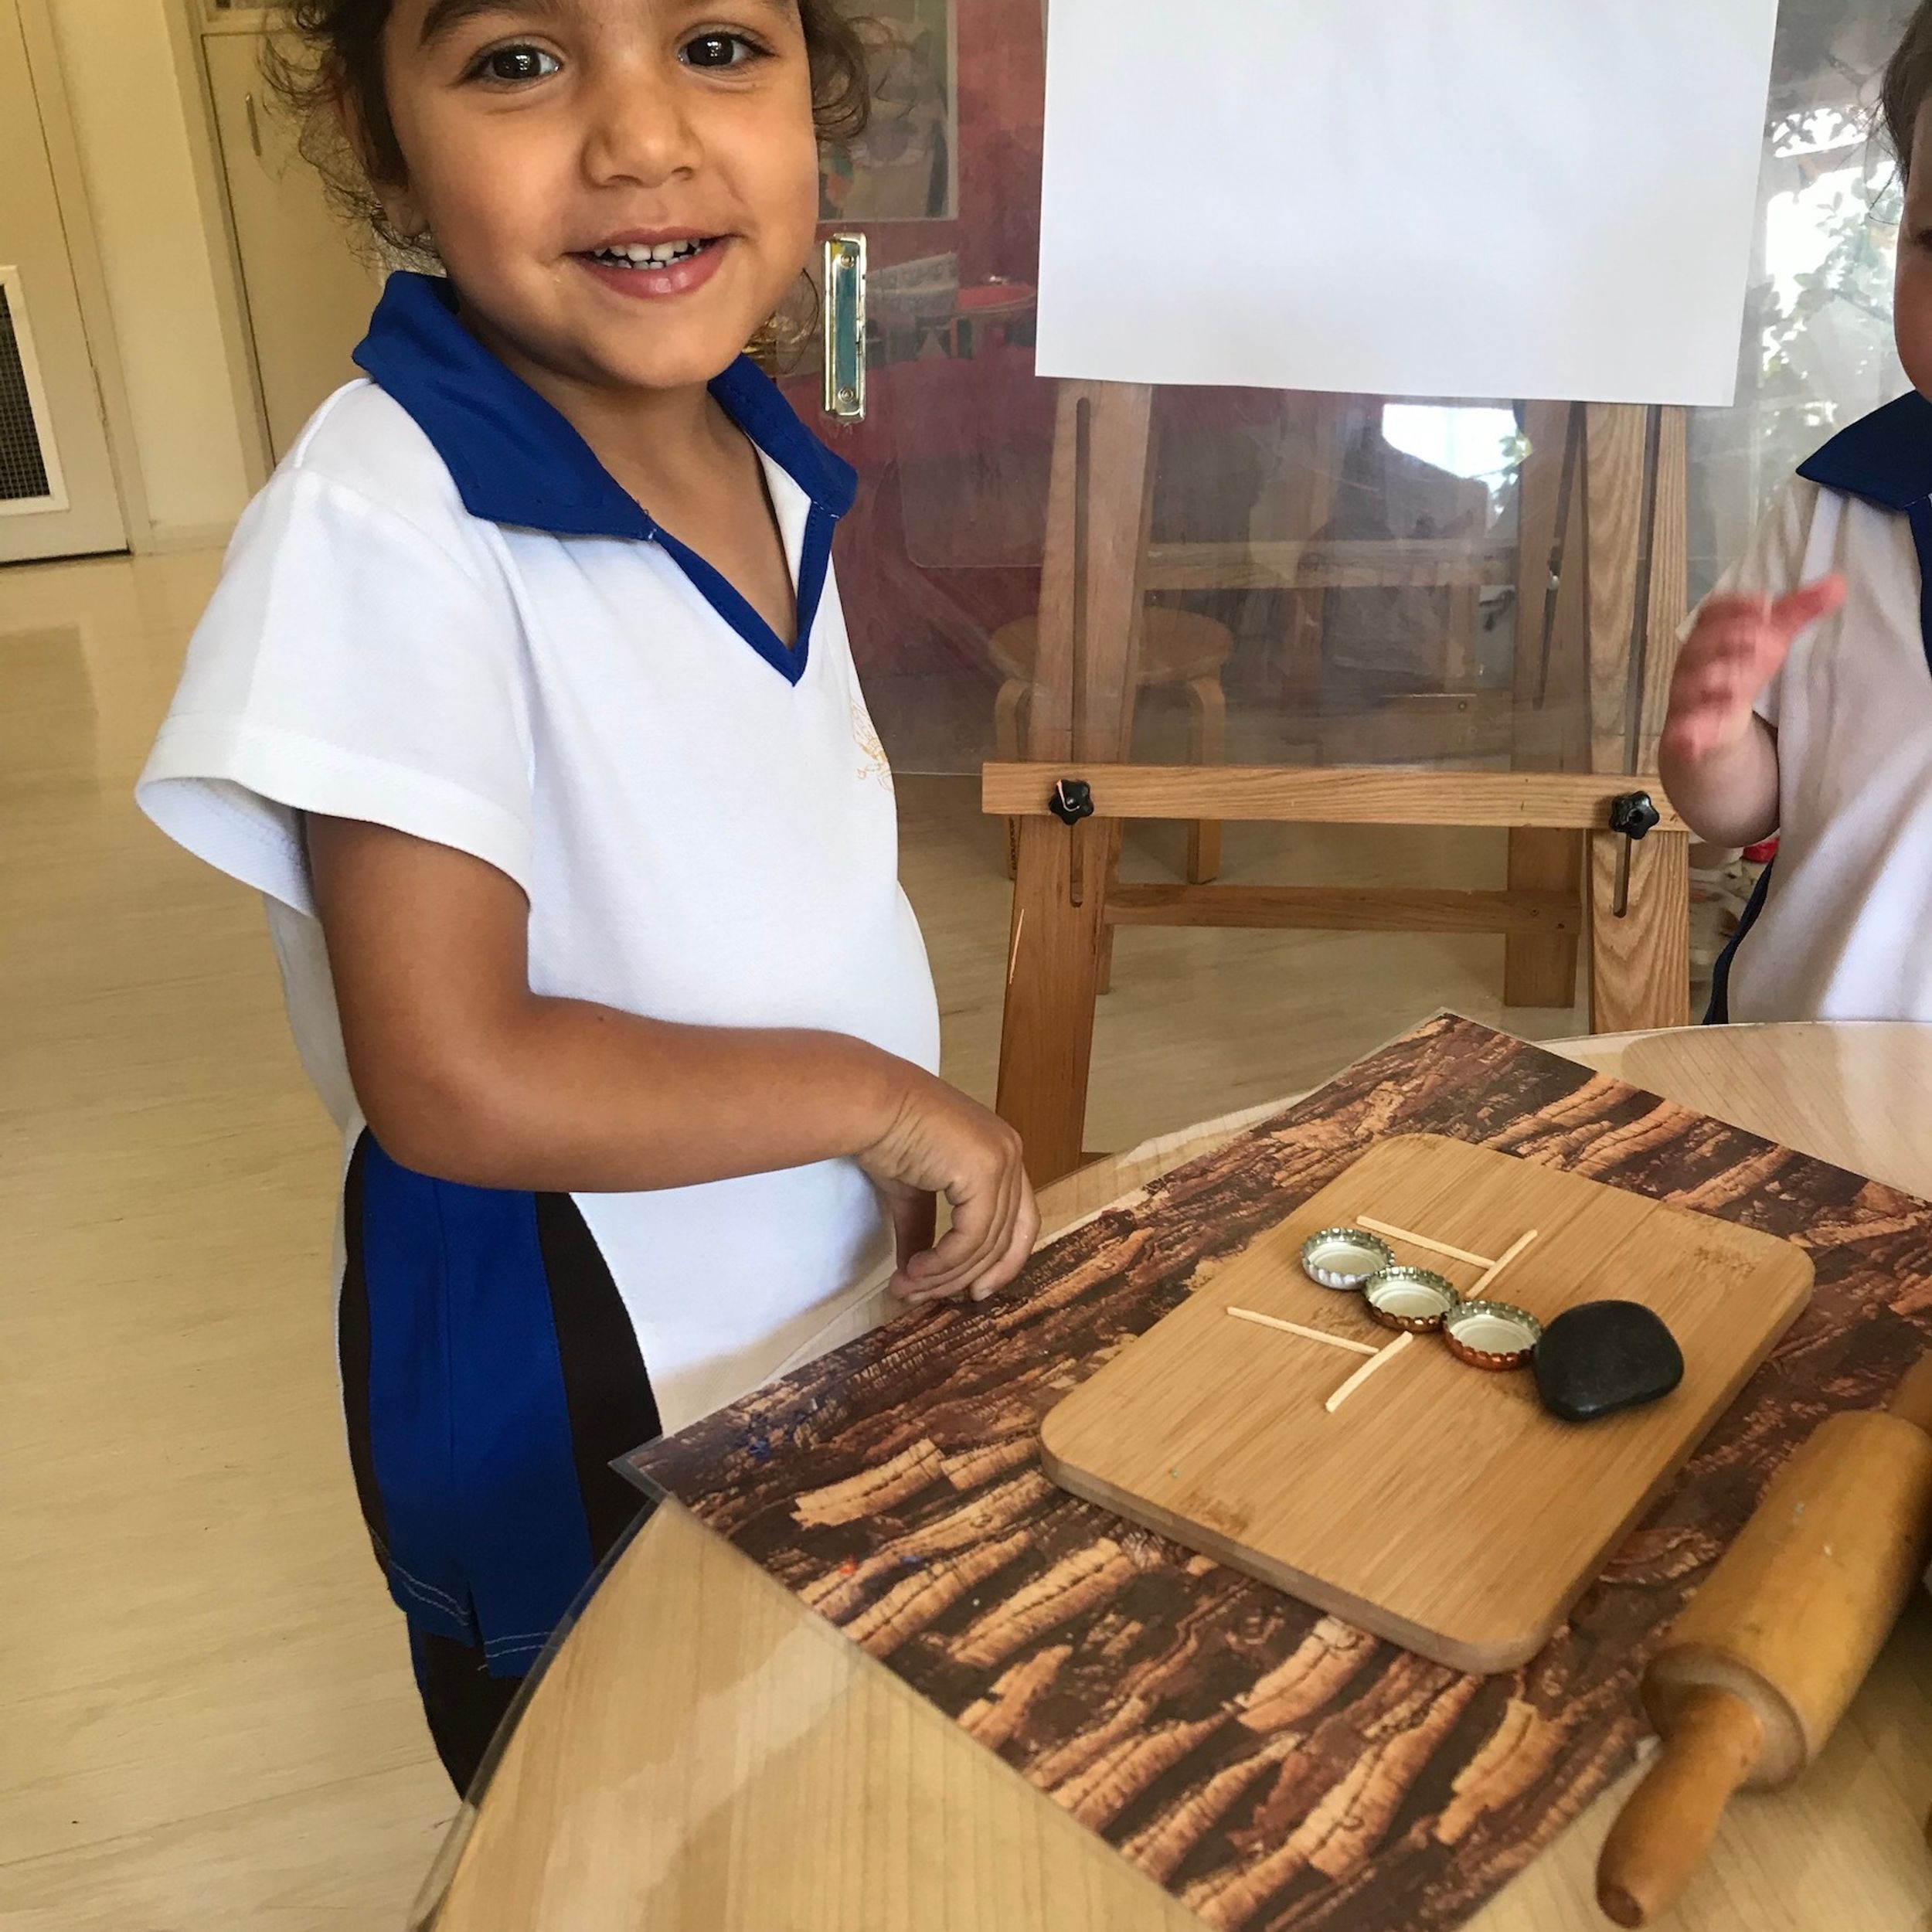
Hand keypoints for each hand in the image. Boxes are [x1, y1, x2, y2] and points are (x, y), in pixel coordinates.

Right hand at [860, 1072, 1039, 1305]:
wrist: (868, 1105)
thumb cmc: (886, 1136)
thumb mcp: (914, 1193)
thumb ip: (925, 1230)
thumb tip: (919, 1273)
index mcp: (1002, 1154)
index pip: (1020, 1222)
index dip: (1001, 1263)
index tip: (973, 1293)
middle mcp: (1011, 1154)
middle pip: (1006, 1239)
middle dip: (966, 1277)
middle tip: (927, 1299)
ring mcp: (1002, 1160)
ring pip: (986, 1244)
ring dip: (944, 1275)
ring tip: (906, 1287)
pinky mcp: (984, 1170)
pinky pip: (971, 1237)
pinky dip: (943, 1262)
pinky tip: (914, 1270)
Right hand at [1661, 577, 1843, 765]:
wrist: (1700, 727)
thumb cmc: (1738, 673)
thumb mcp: (1767, 643)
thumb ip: (1797, 614)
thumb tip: (1838, 583)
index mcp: (1708, 635)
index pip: (1712, 613)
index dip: (1736, 608)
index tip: (1765, 606)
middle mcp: (1693, 663)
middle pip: (1705, 647)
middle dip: (1735, 644)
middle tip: (1770, 646)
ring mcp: (1688, 698)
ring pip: (1694, 688)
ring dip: (1717, 685)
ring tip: (1735, 691)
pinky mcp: (1687, 733)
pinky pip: (1683, 733)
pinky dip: (1687, 736)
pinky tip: (1692, 742)